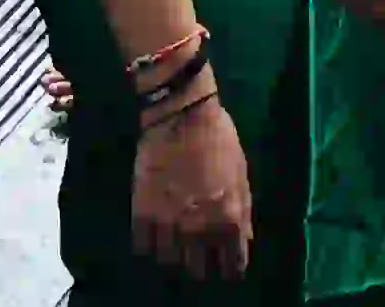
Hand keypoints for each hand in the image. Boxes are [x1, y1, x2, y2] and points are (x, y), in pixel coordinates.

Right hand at [130, 87, 258, 279]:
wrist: (180, 115)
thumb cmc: (218, 138)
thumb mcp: (241, 173)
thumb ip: (243, 211)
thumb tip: (243, 240)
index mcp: (227, 219)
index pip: (232, 263)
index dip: (231, 266)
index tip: (227, 265)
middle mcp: (198, 229)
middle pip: (199, 269)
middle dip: (203, 264)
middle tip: (201, 253)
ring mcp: (167, 225)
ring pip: (170, 262)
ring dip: (176, 254)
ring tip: (176, 240)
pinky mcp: (142, 215)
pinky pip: (144, 247)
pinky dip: (150, 243)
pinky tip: (155, 231)